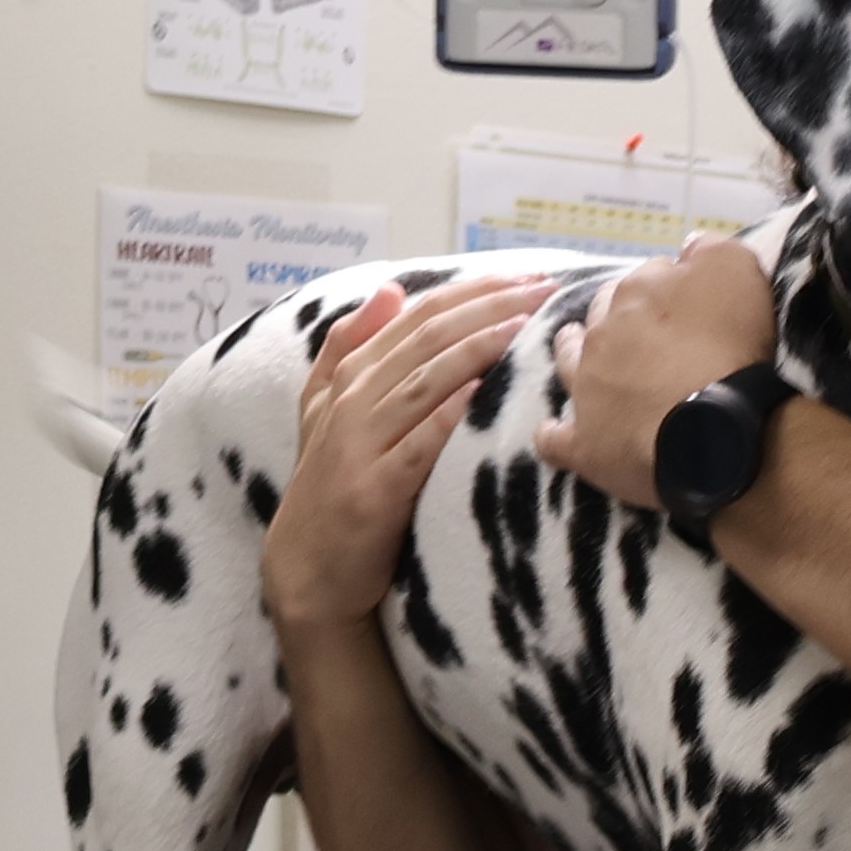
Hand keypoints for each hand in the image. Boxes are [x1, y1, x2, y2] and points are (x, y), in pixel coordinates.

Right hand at [265, 268, 569, 633]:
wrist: (308, 573)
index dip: (473, 291)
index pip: (417, 316)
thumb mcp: (324, 411)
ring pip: (425, 381)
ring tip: (525, 325)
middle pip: (427, 339)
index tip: (526, 277)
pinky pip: (418, 445)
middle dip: (488, 307)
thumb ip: (347, 347)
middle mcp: (351, 403)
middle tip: (542, 290)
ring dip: (477, 348)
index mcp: (348, 378)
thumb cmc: (330, 489)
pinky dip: (448, 415)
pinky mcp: (373, 492)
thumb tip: (389, 290)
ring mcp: (359, 446)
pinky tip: (482, 391)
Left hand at [541, 229, 780, 512]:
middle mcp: (604, 334)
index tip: (688, 303)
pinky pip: (555, 438)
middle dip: (617, 314)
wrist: (711, 430)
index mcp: (639, 293)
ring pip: (569, 359)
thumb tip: (689, 246)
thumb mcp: (736, 271)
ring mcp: (587, 389)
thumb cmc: (729, 348)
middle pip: (605, 312)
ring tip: (576, 348)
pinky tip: (555, 435)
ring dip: (571, 350)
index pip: (650, 276)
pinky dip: (554, 435)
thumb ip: (711, 249)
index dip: (670, 288)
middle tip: (639, 328)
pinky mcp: (584, 443)